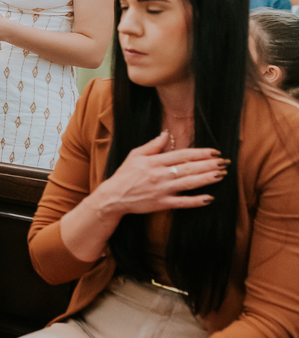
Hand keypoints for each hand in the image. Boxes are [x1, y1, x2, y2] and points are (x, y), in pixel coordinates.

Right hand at [94, 133, 225, 216]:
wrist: (113, 197)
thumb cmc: (124, 175)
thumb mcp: (135, 155)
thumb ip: (152, 145)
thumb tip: (166, 133)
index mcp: (154, 162)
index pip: (182, 155)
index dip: (200, 153)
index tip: (214, 152)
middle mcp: (160, 175)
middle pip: (189, 168)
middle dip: (209, 165)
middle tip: (225, 162)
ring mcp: (162, 190)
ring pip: (189, 183)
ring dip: (207, 179)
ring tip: (221, 174)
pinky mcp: (161, 204)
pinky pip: (182, 203)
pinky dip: (196, 201)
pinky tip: (209, 198)